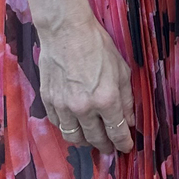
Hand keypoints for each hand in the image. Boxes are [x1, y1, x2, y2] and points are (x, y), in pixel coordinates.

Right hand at [36, 8, 135, 153]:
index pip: (117, 132)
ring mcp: (64, 106)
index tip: (126, 147)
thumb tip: (130, 120)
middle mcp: (84, 108)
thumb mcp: (122, 70)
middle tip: (109, 148)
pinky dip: (67, 128)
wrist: (66, 31)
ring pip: (73, 137)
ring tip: (91, 140)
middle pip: (95, 139)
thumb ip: (127, 99)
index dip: (123, 143)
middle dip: (105, 146)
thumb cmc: (97, 46)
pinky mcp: (48, 100)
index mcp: (107, 100)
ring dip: (84, 142)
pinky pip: (58, 124)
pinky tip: (74, 125)